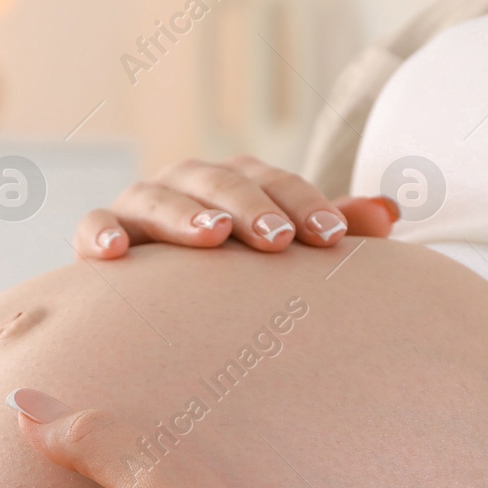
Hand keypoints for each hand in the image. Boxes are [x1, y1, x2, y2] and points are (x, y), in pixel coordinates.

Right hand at [74, 154, 397, 258]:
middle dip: (250, 206)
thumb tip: (393, 211)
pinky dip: (101, 233)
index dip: (303, 202)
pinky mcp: (101, 238)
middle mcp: (187, 186)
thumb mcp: (285, 246)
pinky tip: (117, 254)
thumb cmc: (239, 274)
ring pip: (157, 196)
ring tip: (212, 237)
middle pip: (217, 181)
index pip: (274, 181)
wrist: (165, 306)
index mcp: (236, 183)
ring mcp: (140, 208)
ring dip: (183, 214)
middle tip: (279, 240)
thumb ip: (331, 227)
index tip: (333, 237)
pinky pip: (94, 227)